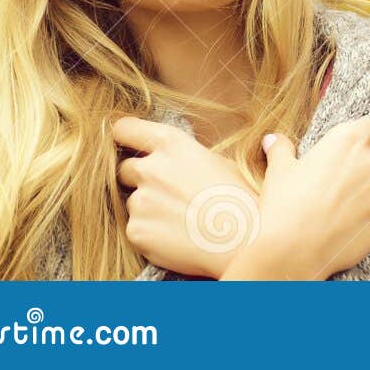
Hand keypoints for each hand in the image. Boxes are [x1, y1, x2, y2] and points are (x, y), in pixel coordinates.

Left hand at [113, 116, 259, 279]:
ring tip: (181, 218)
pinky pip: (136, 228)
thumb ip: (185, 156)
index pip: (124, 129)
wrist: (244, 240)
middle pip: (125, 168)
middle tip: (167, 192)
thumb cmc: (240, 198)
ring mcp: (140, 202)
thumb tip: (172, 156)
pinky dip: (151, 232)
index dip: (126, 138)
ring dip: (148, 208)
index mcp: (171, 144)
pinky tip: (177, 235)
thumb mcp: (219, 161)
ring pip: (132, 202)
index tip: (129, 146)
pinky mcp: (136, 232)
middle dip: (139, 178)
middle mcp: (150, 169)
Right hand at [222, 117, 369, 280]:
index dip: (364, 136)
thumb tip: (273, 139)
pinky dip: (364, 223)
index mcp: (349, 142)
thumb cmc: (284, 205)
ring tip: (332, 213)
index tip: (351, 149)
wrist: (290, 253)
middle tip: (330, 189)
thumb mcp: (279, 171)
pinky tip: (340, 231)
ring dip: (362, 198)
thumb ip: (281, 149)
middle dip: (357, 173)